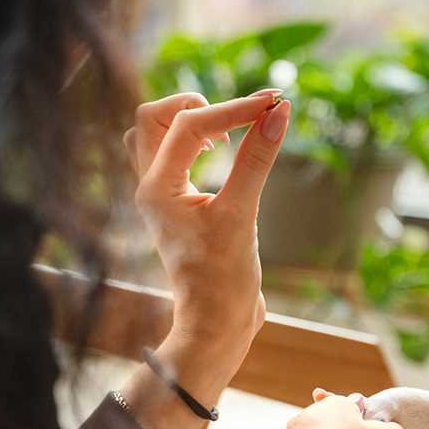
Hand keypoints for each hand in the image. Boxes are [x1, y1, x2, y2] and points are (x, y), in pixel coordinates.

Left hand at [124, 90, 289, 356]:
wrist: (216, 324)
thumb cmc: (224, 279)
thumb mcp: (242, 215)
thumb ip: (257, 160)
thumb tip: (279, 112)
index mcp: (157, 189)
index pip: (189, 125)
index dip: (233, 109)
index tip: (274, 104)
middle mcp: (150, 188)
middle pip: (153, 117)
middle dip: (197, 106)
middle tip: (239, 118)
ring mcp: (160, 197)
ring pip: (155, 136)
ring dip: (188, 121)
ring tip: (226, 134)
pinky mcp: (176, 206)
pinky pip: (171, 157)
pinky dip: (193, 143)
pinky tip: (224, 152)